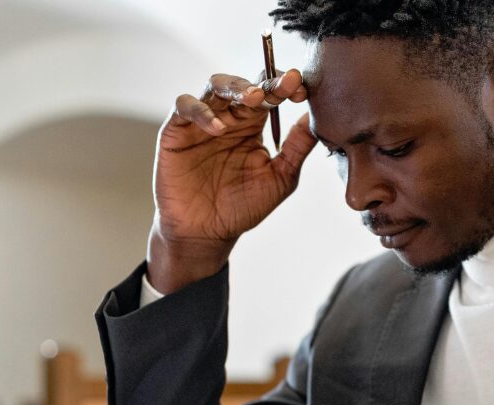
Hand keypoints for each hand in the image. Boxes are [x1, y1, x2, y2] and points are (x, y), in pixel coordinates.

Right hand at [148, 69, 315, 293]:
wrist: (206, 233)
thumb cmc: (242, 207)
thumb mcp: (280, 178)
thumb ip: (298, 147)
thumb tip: (316, 117)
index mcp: (253, 125)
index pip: (269, 94)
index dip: (284, 86)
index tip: (301, 89)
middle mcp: (228, 117)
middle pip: (244, 85)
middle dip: (264, 83)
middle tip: (282, 87)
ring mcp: (201, 121)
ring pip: (214, 86)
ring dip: (234, 86)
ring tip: (253, 98)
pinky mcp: (176, 131)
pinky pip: (184, 107)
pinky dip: (201, 111)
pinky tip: (218, 128)